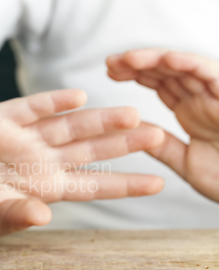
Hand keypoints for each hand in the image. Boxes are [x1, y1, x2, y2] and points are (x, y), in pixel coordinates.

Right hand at [0, 89, 164, 236]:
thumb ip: (16, 218)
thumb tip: (43, 215)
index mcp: (45, 187)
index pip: (92, 186)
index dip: (124, 184)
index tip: (158, 182)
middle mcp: (42, 160)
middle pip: (90, 151)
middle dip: (122, 145)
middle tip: (156, 135)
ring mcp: (26, 137)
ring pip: (69, 126)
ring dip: (99, 120)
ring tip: (131, 115)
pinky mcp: (4, 117)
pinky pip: (32, 108)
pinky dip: (53, 103)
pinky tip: (77, 98)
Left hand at [107, 49, 218, 202]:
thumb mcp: (186, 163)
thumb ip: (162, 146)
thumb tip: (134, 132)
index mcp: (193, 111)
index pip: (161, 84)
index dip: (136, 74)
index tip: (110, 72)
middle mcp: (204, 99)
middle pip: (167, 72)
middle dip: (138, 64)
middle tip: (110, 62)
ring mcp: (217, 96)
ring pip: (184, 68)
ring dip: (156, 60)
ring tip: (127, 58)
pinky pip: (210, 73)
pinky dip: (189, 64)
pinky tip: (166, 59)